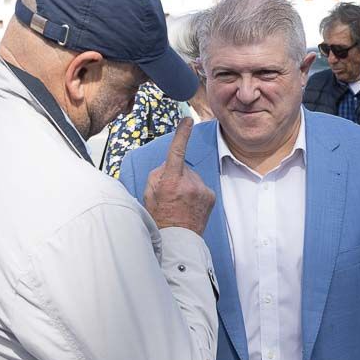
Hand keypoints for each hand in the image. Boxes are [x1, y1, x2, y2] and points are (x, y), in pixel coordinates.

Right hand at [144, 118, 215, 234]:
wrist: (177, 240)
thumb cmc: (159, 216)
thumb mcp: (149, 193)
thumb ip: (158, 174)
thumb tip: (170, 165)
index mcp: (170, 180)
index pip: (176, 151)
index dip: (182, 134)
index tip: (187, 120)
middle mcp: (189, 182)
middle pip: (182, 167)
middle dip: (177, 175)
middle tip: (171, 195)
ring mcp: (202, 189)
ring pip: (193, 177)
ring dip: (187, 185)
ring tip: (180, 203)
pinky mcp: (210, 196)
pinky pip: (201, 186)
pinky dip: (196, 193)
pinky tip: (190, 206)